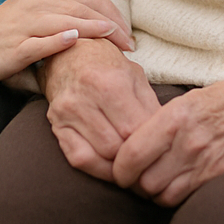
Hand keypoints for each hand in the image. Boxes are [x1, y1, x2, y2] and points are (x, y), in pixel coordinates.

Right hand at [0, 0, 133, 82]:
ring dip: (92, 30)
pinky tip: (74, 39)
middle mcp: (40, 3)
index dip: (113, 14)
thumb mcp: (40, 12)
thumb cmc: (9, 28)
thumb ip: (66, 14)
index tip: (128, 33)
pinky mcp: (15, 46)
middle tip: (130, 44)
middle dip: (111, 26)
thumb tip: (102, 30)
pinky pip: (40, 42)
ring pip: (66, 21)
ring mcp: (26, 24)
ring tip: (114, 39)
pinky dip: (58, 39)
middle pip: (84, 9)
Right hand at [39, 38, 160, 179]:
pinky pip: (79, 159)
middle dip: (136, 155)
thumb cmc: (107, 65)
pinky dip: (99, 168)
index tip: (161, 148)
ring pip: (100, 157)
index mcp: (110, 82)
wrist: (68, 55)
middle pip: (118, 147)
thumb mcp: (135, 76)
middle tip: (148, 156)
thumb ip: (151, 107)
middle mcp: (84, 98)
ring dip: (119, 164)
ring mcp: (67, 114)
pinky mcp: (56, 126)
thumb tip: (167, 138)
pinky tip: (111, 164)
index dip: (152, 143)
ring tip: (132, 159)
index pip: (135, 130)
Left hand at [112, 61, 223, 205]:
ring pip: (163, 195)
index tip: (118, 169)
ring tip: (154, 180)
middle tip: (134, 176)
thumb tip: (132, 144)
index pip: (131, 154)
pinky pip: (186, 197)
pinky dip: (175, 195)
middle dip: (135, 183)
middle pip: (144, 182)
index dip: (119, 168)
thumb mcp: (188, 99)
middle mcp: (189, 143)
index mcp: (176, 117)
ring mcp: (207, 163)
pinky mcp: (220, 177)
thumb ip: (160, 123)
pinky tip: (176, 183)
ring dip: (154, 192)